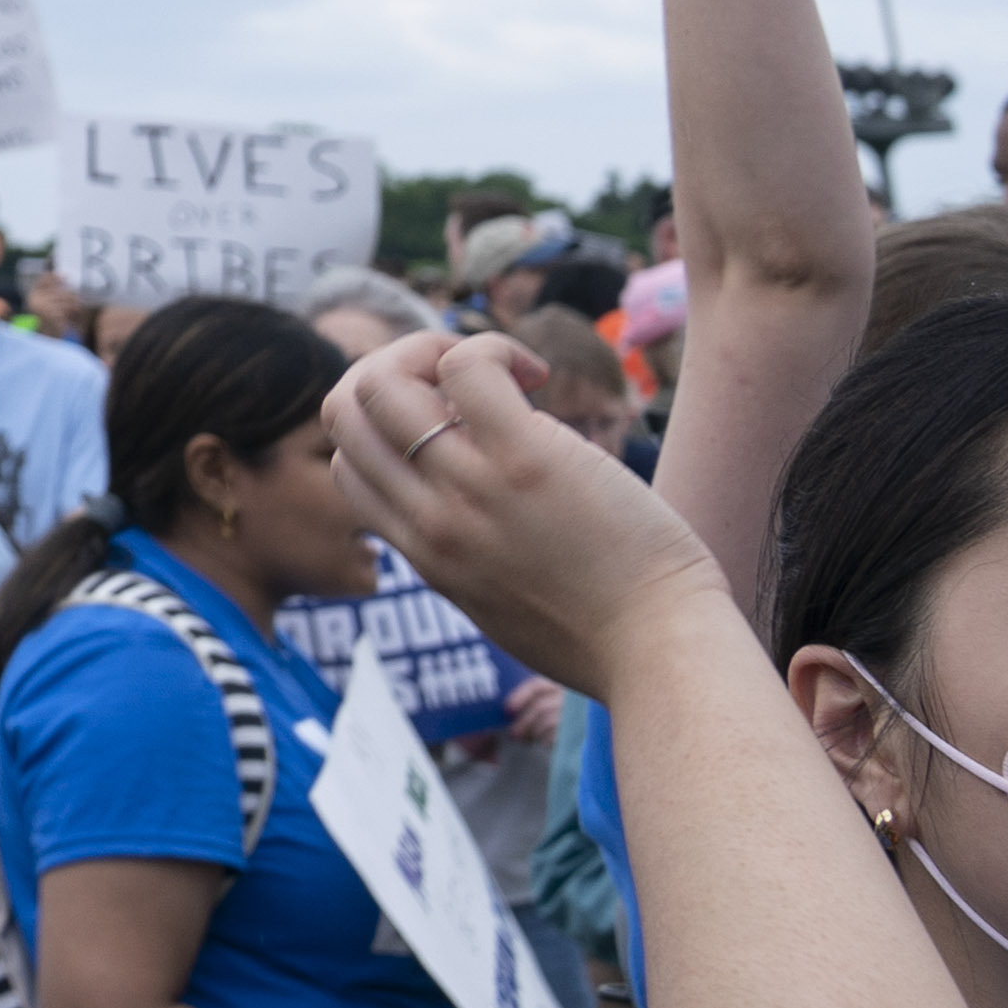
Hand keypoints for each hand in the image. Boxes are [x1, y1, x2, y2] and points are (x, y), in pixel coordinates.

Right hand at [328, 330, 719, 700]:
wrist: (664, 657)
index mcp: (424, 554)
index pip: (347, 463)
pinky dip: (493, 350)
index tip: (452, 429)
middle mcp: (430, 520)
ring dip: (431, 352)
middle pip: (344, 410)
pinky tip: (535, 375)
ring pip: (382, 382)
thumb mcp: (502, 606)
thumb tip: (473, 494)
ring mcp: (470, 489)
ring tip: (498, 374)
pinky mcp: (525, 460)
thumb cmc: (610, 636)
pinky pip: (468, 366)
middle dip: (392, 375)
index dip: (387, 426)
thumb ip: (471, 555)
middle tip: (462, 386)